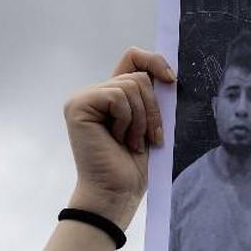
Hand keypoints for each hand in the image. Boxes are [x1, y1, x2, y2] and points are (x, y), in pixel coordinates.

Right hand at [63, 47, 175, 227]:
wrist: (117, 193)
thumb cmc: (135, 167)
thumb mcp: (152, 125)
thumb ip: (154, 97)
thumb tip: (169, 73)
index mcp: (112, 96)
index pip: (133, 57)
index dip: (155, 61)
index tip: (172, 81)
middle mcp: (95, 94)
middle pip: (138, 76)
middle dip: (152, 109)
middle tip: (147, 138)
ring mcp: (83, 98)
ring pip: (131, 86)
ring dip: (141, 119)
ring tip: (131, 143)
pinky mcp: (78, 105)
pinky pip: (117, 96)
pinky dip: (127, 120)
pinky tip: (117, 140)